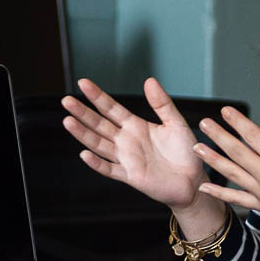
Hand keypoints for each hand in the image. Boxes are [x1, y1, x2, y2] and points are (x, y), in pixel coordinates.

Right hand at [61, 77, 206, 212]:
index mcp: (136, 126)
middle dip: (83, 112)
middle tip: (66, 100)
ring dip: (83, 134)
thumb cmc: (185, 152)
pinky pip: (110, 169)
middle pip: (99, 124)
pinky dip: (97, 163)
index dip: (97, 96)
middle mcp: (126, 141)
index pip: (111, 109)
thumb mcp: (176, 123)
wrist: (193, 180)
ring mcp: (126, 158)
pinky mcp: (130, 176)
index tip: (83, 82)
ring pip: (99, 144)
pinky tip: (85, 154)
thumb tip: (149, 80)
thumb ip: (162, 104)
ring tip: (68, 121)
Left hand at [194, 106, 259, 243]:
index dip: (238, 121)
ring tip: (198, 147)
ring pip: (233, 174)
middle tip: (204, 123)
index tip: (225, 111)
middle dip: (219, 135)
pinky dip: (220, 194)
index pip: (254, 136)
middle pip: (238, 152)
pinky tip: (205, 187)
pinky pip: (237, 199)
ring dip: (213, 159)